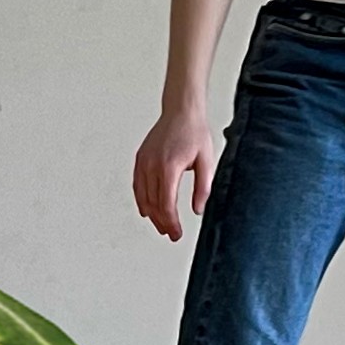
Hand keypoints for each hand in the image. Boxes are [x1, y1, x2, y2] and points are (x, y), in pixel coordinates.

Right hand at [133, 108, 217, 239]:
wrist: (181, 111)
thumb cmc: (194, 133)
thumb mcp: (206, 161)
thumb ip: (203, 188)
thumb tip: (197, 210)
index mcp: (169, 166)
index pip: (166, 204)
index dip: (171, 222)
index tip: (176, 233)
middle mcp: (153, 165)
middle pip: (153, 204)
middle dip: (162, 222)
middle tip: (171, 234)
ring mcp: (144, 162)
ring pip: (143, 197)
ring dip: (151, 215)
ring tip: (161, 226)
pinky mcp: (140, 159)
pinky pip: (137, 185)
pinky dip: (141, 200)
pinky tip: (147, 210)